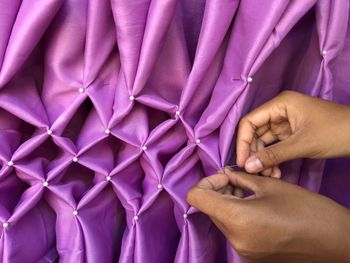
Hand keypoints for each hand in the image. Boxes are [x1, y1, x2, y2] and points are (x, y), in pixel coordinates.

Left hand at [187, 168, 349, 262]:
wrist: (335, 242)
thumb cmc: (306, 209)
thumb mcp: (270, 185)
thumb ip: (241, 177)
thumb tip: (226, 173)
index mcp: (236, 218)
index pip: (197, 197)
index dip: (207, 181)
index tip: (225, 176)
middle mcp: (234, 238)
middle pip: (209, 207)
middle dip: (219, 190)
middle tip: (238, 179)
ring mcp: (241, 249)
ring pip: (221, 218)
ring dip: (228, 201)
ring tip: (249, 190)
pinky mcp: (250, 254)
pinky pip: (233, 229)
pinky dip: (236, 214)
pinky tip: (255, 205)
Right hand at [236, 91, 349, 176]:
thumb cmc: (336, 132)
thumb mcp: (302, 144)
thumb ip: (273, 155)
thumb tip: (248, 167)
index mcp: (280, 104)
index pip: (250, 122)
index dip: (243, 142)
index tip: (242, 162)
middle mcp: (280, 110)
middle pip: (256, 132)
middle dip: (254, 153)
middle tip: (255, 172)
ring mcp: (286, 122)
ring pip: (265, 141)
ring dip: (264, 158)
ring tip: (269, 174)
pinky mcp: (293, 132)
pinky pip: (276, 145)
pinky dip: (274, 158)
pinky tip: (276, 171)